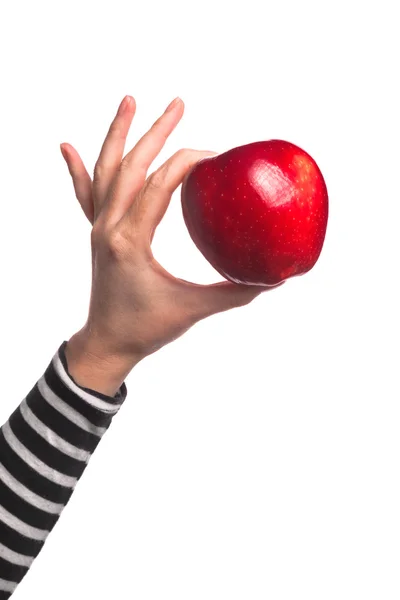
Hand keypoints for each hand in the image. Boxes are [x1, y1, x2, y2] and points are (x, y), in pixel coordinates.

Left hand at [60, 95, 280, 372]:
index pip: (159, 185)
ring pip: (105, 171)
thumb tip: (273, 278)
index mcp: (130, 241)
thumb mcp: (192, 310)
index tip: (215, 156)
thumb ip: (234, 293)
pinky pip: (85, 195)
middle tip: (178, 103)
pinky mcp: (98, 233)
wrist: (106, 344)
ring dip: (117, 134)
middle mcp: (109, 228)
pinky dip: (77, 169)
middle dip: (156, 132)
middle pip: (131, 166)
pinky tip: (67, 146)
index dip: (187, 162)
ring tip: (130, 101)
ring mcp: (99, 228)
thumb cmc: (145, 329)